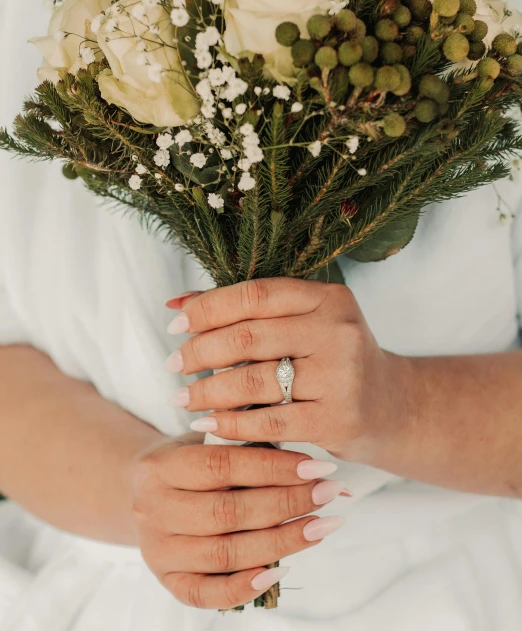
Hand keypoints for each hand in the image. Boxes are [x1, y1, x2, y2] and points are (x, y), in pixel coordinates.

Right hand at [131, 440, 346, 608]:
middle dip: (286, 503)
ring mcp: (158, 550)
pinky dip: (246, 586)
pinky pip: (208, 594)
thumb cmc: (189, 461)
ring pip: (225, 554)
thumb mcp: (207, 440)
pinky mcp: (167, 580)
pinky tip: (282, 570)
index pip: (223, 466)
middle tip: (327, 493)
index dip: (273, 467)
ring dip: (281, 543)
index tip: (316, 467)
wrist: (141, 491)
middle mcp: (153, 509)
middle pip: (227, 512)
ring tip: (320, 527)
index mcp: (161, 467)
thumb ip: (247, 445)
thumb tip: (312, 463)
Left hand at [166, 279, 411, 462]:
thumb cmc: (331, 359)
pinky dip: (230, 425)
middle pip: (249, 336)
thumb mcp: (303, 323)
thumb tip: (176, 302)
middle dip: (199, 351)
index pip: (255, 293)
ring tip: (182, 397)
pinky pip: (268, 423)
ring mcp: (341, 376)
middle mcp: (339, 330)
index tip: (176, 324)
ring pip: (253, 382)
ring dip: (207, 391)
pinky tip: (208, 423)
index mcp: (328, 297)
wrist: (389, 407)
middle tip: (173, 365)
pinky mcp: (338, 420)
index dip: (208, 308)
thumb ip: (248, 311)